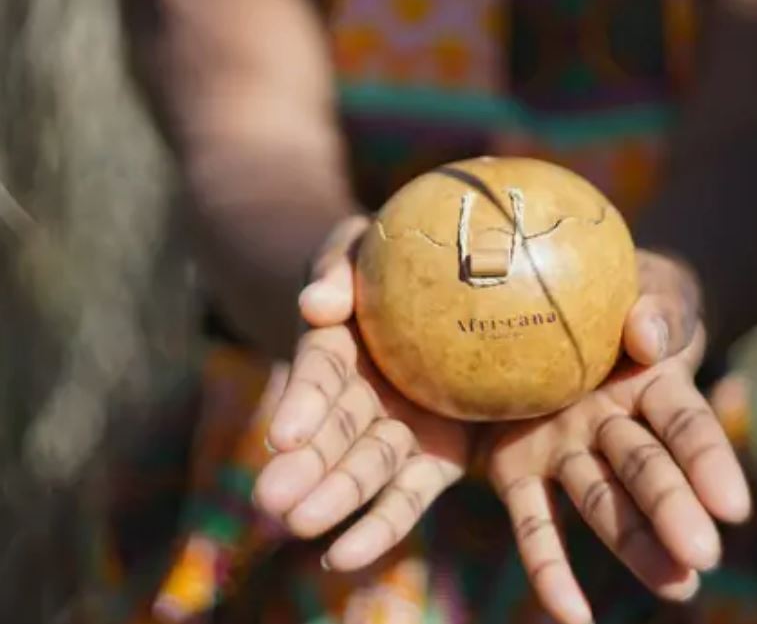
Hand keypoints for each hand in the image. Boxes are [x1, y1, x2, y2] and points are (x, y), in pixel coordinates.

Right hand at [253, 217, 471, 569]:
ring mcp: (397, 430)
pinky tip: (347, 557)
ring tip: (303, 527)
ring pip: (366, 469)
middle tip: (273, 501)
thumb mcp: (357, 246)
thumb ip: (337, 269)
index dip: (302, 404)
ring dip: (334, 499)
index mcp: (338, 351)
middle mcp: (360, 399)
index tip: (283, 434)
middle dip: (305, 468)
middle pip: (332, 435)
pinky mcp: (437, 455)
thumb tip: (318, 303)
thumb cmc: (385, 259)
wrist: (435, 293)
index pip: (318, 377)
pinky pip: (412, 492)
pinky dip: (382, 524)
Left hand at [481, 251, 749, 623]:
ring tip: (674, 587)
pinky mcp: (520, 468)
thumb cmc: (623, 294)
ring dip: (635, 546)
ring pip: (604, 502)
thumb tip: (648, 335)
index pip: (685, 427)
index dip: (709, 462)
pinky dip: (549, 569)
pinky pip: (533, 521)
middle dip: (673, 511)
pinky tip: (570, 617)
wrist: (562, 303)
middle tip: (699, 556)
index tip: (734, 505)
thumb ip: (657, 309)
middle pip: (648, 471)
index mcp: (652, 386)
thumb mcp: (650, 288)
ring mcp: (570, 451)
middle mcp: (615, 428)